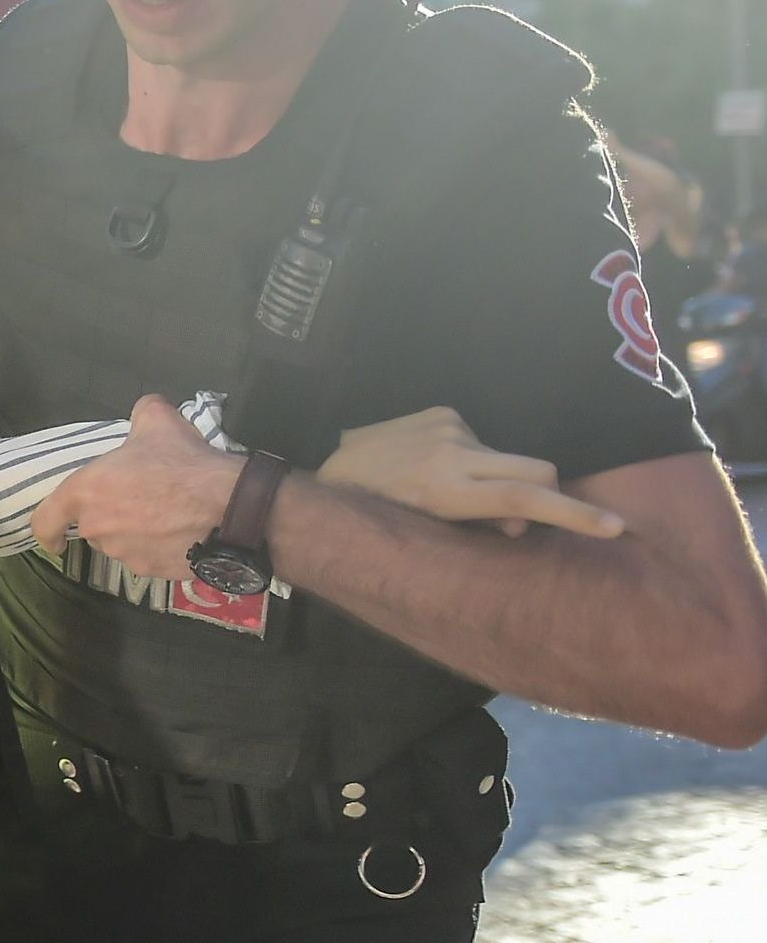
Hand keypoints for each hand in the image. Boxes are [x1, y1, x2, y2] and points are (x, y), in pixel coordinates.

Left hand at [31, 395, 239, 578]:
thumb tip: (144, 410)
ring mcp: (123, 552)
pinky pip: (146, 558)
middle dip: (112, 515)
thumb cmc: (184, 461)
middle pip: (93, 527)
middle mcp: (97, 527)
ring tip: (168, 511)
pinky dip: (158, 548)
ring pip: (120, 543)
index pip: (46, 520)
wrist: (228, 506)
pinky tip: (181, 532)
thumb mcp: (158, 419)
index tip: (54, 539)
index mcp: (87, 491)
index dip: (47, 531)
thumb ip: (141, 412)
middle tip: (143, 497)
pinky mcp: (149, 571)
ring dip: (135, 531)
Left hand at [317, 407, 624, 540]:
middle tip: (531, 514)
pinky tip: (433, 464)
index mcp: (445, 491)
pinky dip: (470, 457)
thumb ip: (479, 526)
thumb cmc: (379, 512)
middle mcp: (452, 454)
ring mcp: (448, 428)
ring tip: (447, 487)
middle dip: (550, 493)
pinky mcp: (441, 411)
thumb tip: (522, 525)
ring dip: (494, 476)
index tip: (613, 526)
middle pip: (536, 470)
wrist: (329, 470)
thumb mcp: (425, 531)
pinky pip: (478, 438)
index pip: (523, 498)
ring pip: (505, 457)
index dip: (572, 514)